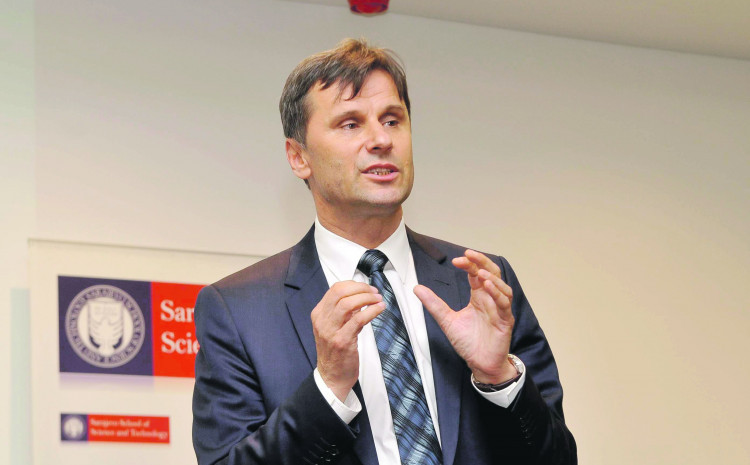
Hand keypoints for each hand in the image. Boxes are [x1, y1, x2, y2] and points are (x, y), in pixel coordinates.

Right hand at [312, 281, 384, 400]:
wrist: (331, 377)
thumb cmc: (335, 352)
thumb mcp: (335, 327)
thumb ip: (345, 312)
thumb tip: (361, 297)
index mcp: (319, 314)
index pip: (335, 289)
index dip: (354, 284)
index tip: (367, 287)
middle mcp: (322, 320)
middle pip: (341, 293)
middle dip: (361, 288)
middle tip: (374, 292)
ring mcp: (330, 331)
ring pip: (348, 304)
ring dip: (367, 298)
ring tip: (378, 299)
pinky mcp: (342, 341)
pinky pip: (358, 319)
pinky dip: (371, 311)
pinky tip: (379, 309)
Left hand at [414, 250, 516, 383]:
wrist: (479, 363)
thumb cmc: (468, 342)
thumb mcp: (447, 320)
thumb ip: (434, 304)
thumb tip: (417, 288)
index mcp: (478, 296)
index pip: (476, 273)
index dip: (469, 264)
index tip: (456, 260)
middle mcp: (490, 299)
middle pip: (492, 273)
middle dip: (482, 262)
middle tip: (470, 255)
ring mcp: (499, 309)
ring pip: (502, 287)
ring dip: (492, 278)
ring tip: (479, 273)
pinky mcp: (505, 321)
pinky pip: (505, 304)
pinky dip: (498, 294)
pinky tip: (488, 287)